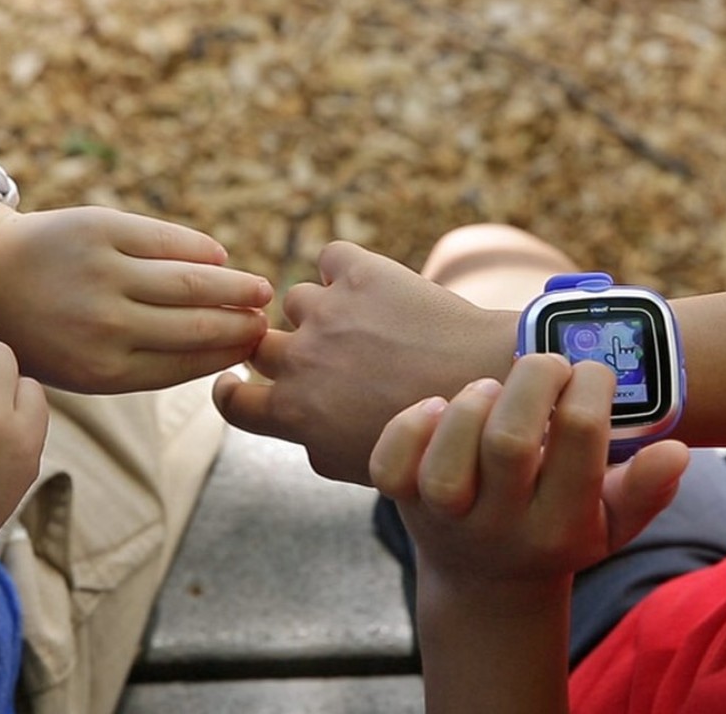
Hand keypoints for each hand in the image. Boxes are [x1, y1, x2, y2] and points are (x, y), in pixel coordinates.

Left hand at [0, 205, 272, 392]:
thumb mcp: (83, 368)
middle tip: (266, 320)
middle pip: (199, 325)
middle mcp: (107, 325)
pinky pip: (168, 240)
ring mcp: (104, 274)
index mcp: (103, 369)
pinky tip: (219, 258)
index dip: (227, 354)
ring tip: (259, 290)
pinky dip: (201, 250)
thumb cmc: (43, 330)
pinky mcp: (101, 228)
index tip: (252, 346)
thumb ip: (146, 365)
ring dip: (235, 287)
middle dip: (241, 324)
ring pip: (193, 283)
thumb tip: (220, 351)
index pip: (187, 363)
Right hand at [213, 241, 518, 483]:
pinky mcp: (360, 272)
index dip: (232, 388)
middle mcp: (300, 358)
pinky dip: (348, 268)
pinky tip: (376, 285)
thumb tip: (302, 429)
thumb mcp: (369, 467)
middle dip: (285, 348)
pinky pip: (333, 258)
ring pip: (299, 300)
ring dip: (323, 309)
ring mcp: (326, 312)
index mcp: (294, 413)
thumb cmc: (439, 441)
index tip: (238, 380)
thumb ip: (319, 447)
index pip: (232, 400)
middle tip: (325, 352)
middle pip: (261, 343)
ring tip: (368, 322)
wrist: (493, 386)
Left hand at [370, 354, 688, 605]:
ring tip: (493, 389)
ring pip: (447, 462)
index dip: (589, 384)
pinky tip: (435, 407)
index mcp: (562, 525)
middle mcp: (501, 526)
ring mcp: (446, 518)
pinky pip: (390, 466)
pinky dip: (408, 427)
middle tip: (547, 364)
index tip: (591, 371)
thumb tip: (676, 451)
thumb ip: (646, 490)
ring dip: (470, 405)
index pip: (580, 438)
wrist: (485, 585)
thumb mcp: (612, 523)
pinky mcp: (402, 502)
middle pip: (509, 442)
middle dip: (532, 381)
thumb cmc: (559, 530)